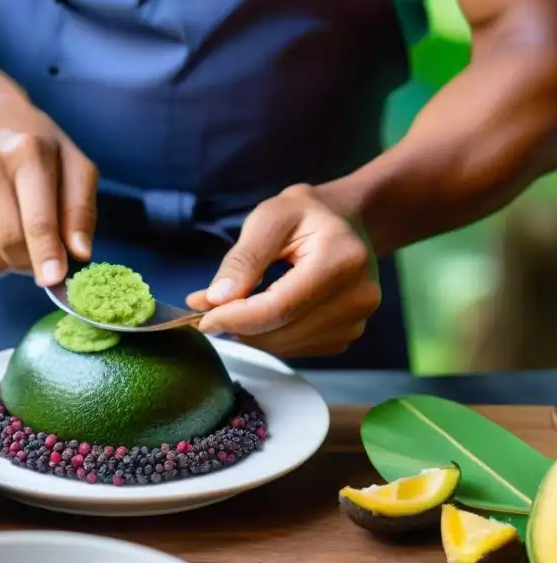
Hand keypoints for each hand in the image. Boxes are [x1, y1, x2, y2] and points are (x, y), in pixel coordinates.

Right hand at [0, 92, 97, 285]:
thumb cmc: (35, 149)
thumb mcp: (72, 165)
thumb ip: (81, 210)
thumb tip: (80, 255)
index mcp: (27, 153)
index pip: (37, 219)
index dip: (47, 255)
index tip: (54, 281)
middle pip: (10, 246)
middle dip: (30, 263)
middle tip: (38, 254)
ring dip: (5, 263)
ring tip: (10, 234)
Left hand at [186, 184, 381, 357]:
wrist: (348, 221)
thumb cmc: (306, 214)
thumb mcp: (269, 218)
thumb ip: (243, 259)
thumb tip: (216, 300)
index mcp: (342, 260)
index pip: (280, 307)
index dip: (237, 318)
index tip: (202, 318)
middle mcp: (359, 296)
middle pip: (282, 331)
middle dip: (238, 325)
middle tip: (208, 309)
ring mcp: (358, 319)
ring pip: (286, 345)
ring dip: (252, 333)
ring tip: (234, 307)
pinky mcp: (348, 334)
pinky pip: (297, 348)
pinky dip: (271, 337)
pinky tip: (263, 313)